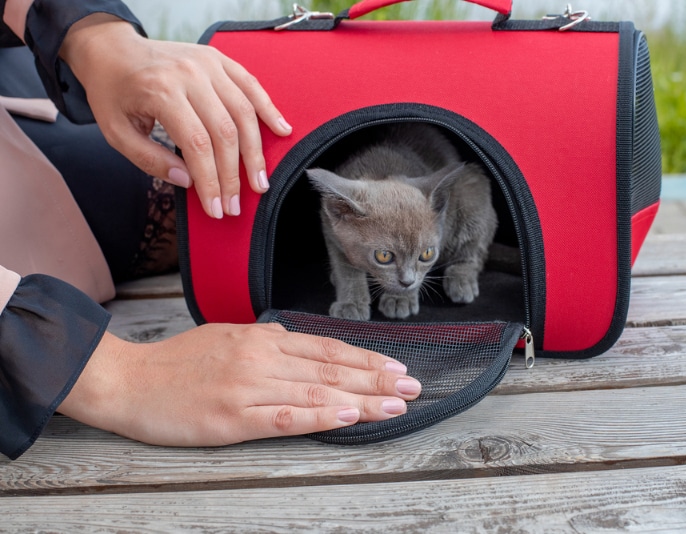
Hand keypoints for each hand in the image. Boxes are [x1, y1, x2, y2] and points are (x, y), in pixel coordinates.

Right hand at [57, 323, 420, 446]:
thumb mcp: (229, 338)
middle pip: (331, 368)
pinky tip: (346, 416)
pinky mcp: (232, 417)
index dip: (366, 359)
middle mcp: (261, 357)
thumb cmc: (178, 362)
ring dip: (361, 398)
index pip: (327, 349)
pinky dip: (319, 416)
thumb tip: (306, 351)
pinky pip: (284, 416)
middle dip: (377, 378)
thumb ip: (269, 345)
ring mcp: (248, 386)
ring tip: (395, 403)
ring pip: (316, 391)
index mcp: (262, 338)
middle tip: (413, 385)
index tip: (396, 367)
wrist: (128, 379)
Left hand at [60, 15, 289, 218]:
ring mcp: (207, 64)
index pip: (197, 145)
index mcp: (161, 91)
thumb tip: (188, 182)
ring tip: (260, 181)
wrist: (112, 49)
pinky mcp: (219, 60)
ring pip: (243, 113)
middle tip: (236, 204)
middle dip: (233, 175)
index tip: (216, 208)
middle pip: (225, 132)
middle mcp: (189, 75)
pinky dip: (269, 109)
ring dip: (255, 152)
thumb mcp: (116, 132)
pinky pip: (251, 85)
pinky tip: (282, 130)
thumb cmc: (113, 92)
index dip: (211, 182)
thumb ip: (150, 160)